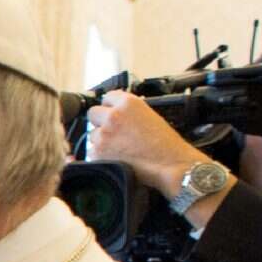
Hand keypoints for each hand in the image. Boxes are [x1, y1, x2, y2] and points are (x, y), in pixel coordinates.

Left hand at [85, 90, 212, 198]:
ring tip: (120, 147)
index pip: (107, 97)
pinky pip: (92, 151)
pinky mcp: (98, 153)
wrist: (170, 164)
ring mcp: (104, 135)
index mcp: (128, 103)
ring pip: (92, 134)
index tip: (112, 112)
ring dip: (101, 140)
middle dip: (101, 121)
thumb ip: (129, 110)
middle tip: (113, 132)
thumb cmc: (165, 143)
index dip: (110, 107)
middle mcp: (113, 116)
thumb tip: (116, 109)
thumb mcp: (149, 115)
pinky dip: (101, 155)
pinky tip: (117, 157)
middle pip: (93, 113)